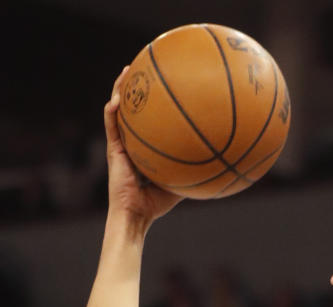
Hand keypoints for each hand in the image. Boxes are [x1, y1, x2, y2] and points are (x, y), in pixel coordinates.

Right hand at [104, 68, 180, 228]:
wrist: (136, 215)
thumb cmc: (157, 204)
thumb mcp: (181, 183)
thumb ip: (195, 171)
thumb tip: (221, 164)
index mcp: (145, 146)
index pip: (149, 118)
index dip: (154, 100)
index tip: (165, 83)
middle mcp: (132, 140)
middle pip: (133, 107)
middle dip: (137, 85)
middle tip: (146, 65)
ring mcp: (120, 143)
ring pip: (118, 109)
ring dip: (120, 88)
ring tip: (128, 70)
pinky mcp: (113, 149)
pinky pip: (110, 124)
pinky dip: (112, 110)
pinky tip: (116, 99)